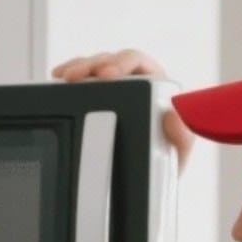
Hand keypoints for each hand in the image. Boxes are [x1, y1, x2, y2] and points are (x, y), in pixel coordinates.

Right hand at [52, 48, 192, 173]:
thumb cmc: (163, 162)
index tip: (108, 75)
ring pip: (93, 68)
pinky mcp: (95, 98)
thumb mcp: (176, 154)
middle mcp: (134, 81)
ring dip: (77, 68)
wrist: (144, 180)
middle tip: (77, 76)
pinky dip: (70, 76)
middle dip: (92, 65)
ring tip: (64, 76)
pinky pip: (81, 81)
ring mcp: (113, 89)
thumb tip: (173, 117)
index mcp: (156, 85)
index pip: (138, 63)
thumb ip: (182, 137)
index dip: (121, 63)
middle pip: (110, 61)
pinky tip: (59, 77)